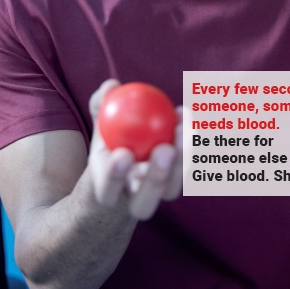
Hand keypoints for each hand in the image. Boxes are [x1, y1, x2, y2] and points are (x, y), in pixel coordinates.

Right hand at [88, 79, 182, 220]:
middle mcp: (132, 199)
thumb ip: (101, 106)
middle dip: (156, 178)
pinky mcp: (176, 183)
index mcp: (107, 191)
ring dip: (181, 163)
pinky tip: (185, 114)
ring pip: (170, 191)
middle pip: (144, 203)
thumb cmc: (110, 141)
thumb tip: (111, 85)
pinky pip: (186, 170)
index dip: (115, 177)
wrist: (125, 168)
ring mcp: (157, 195)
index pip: (108, 191)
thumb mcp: (100, 124)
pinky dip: (189, 144)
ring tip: (183, 128)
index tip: (123, 153)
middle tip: (164, 148)